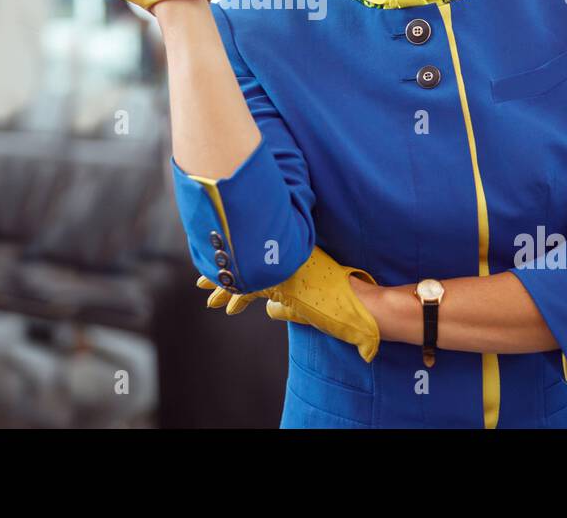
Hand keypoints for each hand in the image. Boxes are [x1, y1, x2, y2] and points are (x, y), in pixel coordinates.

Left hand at [196, 245, 381, 361]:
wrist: (366, 306)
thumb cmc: (345, 304)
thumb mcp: (310, 304)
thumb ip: (288, 304)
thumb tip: (270, 309)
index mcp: (296, 257)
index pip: (260, 258)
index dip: (238, 266)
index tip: (219, 271)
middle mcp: (290, 257)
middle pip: (248, 260)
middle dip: (222, 272)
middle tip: (200, 281)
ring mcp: (289, 267)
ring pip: (248, 272)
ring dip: (224, 286)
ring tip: (206, 296)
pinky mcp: (289, 282)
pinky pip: (256, 288)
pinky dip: (239, 299)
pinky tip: (228, 309)